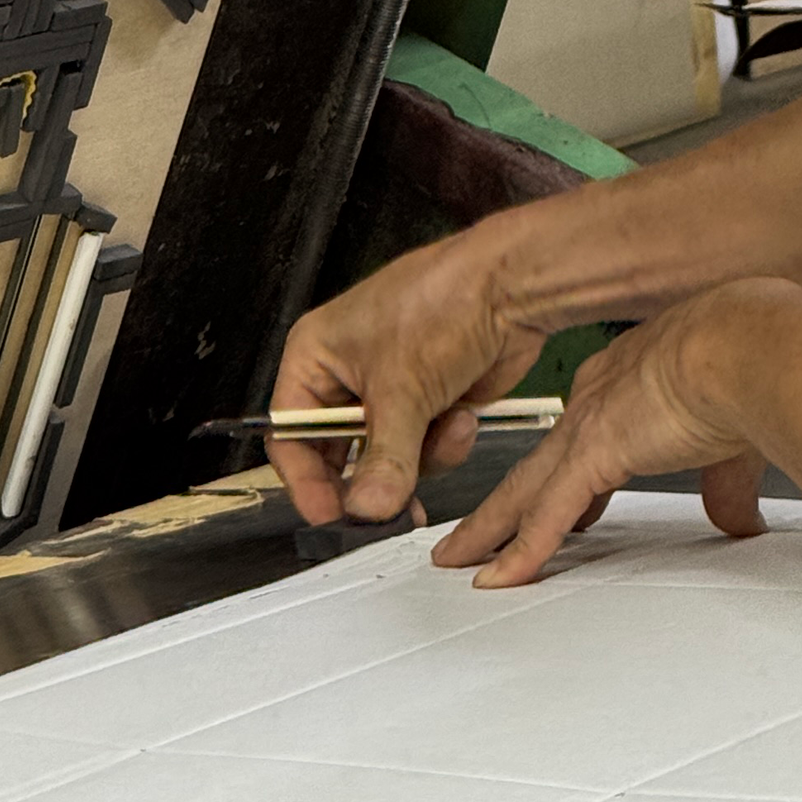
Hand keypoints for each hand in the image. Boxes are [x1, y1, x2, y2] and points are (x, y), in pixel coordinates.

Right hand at [265, 227, 546, 526]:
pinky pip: (424, 450)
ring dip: (420, 456)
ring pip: (388, 460)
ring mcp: (391, 391)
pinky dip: (445, 441)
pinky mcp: (429, 403)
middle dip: (372, 478)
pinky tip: (463, 415)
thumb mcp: (403, 389)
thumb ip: (384, 458)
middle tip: (388, 507)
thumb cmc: (442, 302)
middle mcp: (346, 376)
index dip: (306, 480)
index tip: (328, 515)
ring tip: (444, 427)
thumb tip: (368, 507)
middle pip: (340, 454)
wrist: (511, 287)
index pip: (290, 435)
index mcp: (315, 357)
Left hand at [432, 283, 791, 584]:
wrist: (743, 348)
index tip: (549, 504)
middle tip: (470, 535)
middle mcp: (593, 403)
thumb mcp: (728, 443)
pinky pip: (545, 516)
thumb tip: (736, 521)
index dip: (557, 478)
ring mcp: (585, 429)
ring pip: (521, 492)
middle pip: (532, 468)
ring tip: (458, 559)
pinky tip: (498, 578)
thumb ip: (722, 486)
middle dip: (499, 506)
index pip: (577, 445)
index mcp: (624, 388)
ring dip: (487, 530)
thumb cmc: (743, 371)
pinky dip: (521, 552)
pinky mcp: (590, 454)